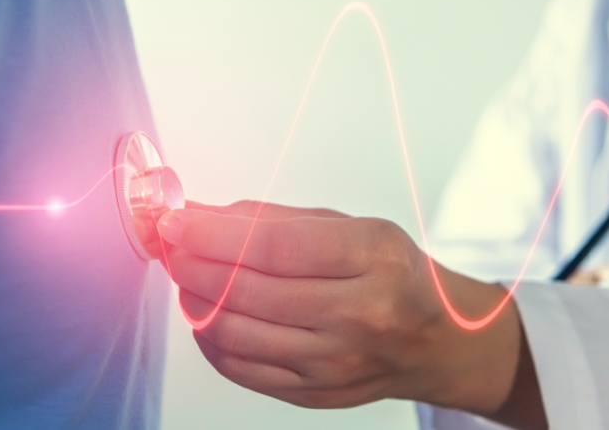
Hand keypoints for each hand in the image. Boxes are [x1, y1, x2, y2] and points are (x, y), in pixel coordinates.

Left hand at [157, 203, 546, 428]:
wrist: (437, 342)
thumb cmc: (393, 276)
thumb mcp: (353, 228)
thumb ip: (275, 220)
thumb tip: (201, 214)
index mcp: (376, 259)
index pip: (277, 247)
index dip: (214, 233)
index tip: (176, 221)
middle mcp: (361, 315)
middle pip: (250, 291)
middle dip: (194, 263)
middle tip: (171, 244)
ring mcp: (337, 362)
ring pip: (237, 334)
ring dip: (195, 301)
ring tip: (185, 276)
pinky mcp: (316, 394)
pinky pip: (241, 370)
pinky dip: (210, 340)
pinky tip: (206, 314)